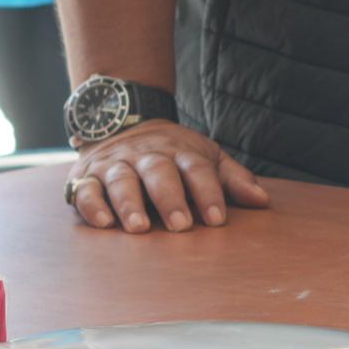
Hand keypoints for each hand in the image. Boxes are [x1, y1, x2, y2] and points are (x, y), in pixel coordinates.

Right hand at [66, 120, 271, 232]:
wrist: (121, 121)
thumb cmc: (172, 153)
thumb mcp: (205, 157)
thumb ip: (232, 179)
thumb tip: (262, 201)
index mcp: (180, 152)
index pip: (197, 169)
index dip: (208, 192)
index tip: (217, 220)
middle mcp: (147, 156)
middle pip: (159, 172)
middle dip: (170, 198)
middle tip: (180, 226)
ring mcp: (116, 165)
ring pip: (122, 180)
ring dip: (130, 203)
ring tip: (139, 228)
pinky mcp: (86, 176)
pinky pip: (86, 189)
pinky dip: (92, 205)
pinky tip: (103, 223)